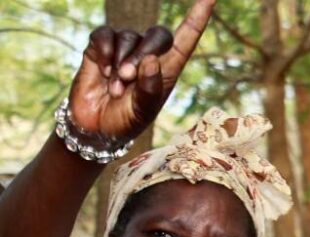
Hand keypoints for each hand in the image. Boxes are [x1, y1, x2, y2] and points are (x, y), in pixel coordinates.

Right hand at [67, 0, 214, 144]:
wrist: (95, 127)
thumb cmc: (126, 121)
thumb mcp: (143, 112)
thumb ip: (150, 89)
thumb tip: (153, 59)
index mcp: (168, 70)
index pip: (186, 39)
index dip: (198, 18)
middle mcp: (149, 56)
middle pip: (158, 35)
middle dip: (143, 53)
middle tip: (128, 77)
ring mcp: (125, 50)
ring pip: (129, 36)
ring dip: (121, 61)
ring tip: (116, 88)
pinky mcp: (102, 48)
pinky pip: (105, 35)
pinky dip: (105, 50)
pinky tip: (103, 70)